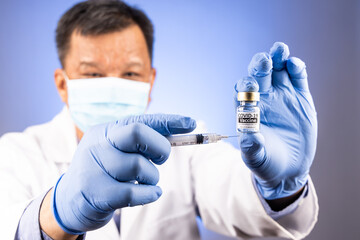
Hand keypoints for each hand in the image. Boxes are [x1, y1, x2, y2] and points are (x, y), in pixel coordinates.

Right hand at [51, 114, 195, 233]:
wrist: (69, 199)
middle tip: (160, 159)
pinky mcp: (95, 193)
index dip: (168, 121)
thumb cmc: (104, 171)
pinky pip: (133, 192)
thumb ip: (141, 142)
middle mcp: (98, 143)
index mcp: (106, 130)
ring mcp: (94, 167)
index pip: (140, 119)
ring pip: (139, 166)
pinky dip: (149, 194)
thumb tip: (179, 133)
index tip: (191, 123)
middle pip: (138, 133)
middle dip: (159, 147)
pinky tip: (150, 193)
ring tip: (145, 181)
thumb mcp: (117, 150)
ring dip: (152, 177)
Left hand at [234, 42, 316, 199]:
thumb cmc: (266, 162)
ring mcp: (281, 95)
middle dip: (259, 66)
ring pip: (277, 70)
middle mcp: (262, 98)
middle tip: (263, 61)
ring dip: (277, 58)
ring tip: (280, 50)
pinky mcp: (299, 96)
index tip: (250, 86)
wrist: (288, 167)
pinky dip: (295, 68)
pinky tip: (294, 65)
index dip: (245, 87)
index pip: (242, 92)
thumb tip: (250, 136)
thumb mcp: (256, 158)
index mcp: (247, 110)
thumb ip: (252, 147)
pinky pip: (296, 77)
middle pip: (258, 75)